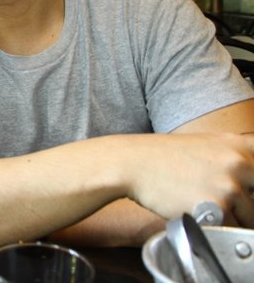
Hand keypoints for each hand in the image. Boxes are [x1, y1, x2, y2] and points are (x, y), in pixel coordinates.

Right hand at [125, 133, 253, 226]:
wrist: (131, 164)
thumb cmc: (161, 156)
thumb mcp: (204, 144)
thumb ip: (232, 158)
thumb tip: (248, 180)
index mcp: (238, 145)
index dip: (251, 184)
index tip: (243, 189)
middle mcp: (239, 163)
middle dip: (246, 205)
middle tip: (220, 201)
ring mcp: (230, 186)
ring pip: (249, 217)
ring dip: (232, 218)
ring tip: (205, 206)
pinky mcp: (218, 208)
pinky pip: (231, 229)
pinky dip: (217, 226)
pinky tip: (197, 212)